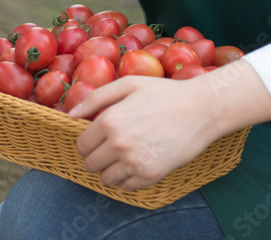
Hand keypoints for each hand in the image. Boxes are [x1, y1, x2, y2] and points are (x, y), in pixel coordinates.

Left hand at [70, 60, 270, 191]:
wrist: (200, 109)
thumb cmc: (163, 93)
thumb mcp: (129, 84)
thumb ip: (96, 98)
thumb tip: (71, 115)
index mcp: (110, 119)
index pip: (82, 144)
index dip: (88, 140)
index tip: (99, 137)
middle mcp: (119, 143)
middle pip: (90, 164)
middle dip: (97, 156)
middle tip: (112, 146)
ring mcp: (134, 161)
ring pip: (105, 179)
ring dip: (110, 169)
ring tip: (125, 154)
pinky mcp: (150, 175)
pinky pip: (125, 187)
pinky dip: (128, 178)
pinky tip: (139, 161)